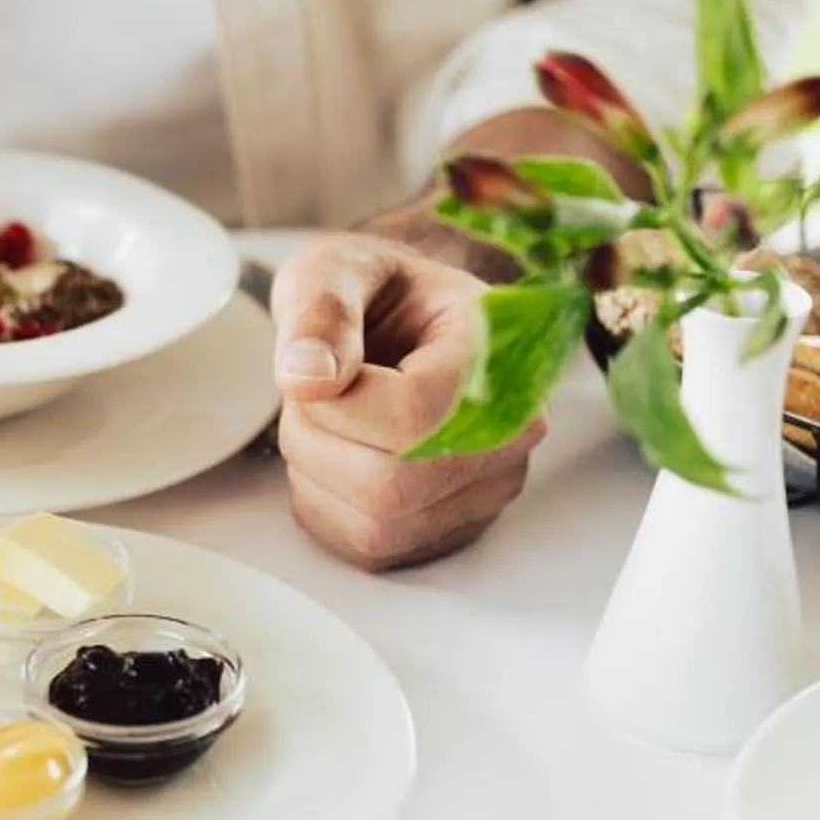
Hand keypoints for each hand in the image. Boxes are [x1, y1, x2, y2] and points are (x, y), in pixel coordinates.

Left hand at [270, 235, 543, 569]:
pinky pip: (371, 550)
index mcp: (499, 353)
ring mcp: (490, 487)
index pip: (411, 417)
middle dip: (316, 441)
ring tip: (329, 421)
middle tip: (314, 394)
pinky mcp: (456, 527)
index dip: (336, 404)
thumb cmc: (376, 293)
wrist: (404, 320)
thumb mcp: (336, 269)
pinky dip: (328, 509)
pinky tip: (335, 457)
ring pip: (377, 527)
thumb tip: (306, 378)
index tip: (320, 367)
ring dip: (317, 477)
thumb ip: (320, 311)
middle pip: (389, 486)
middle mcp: (513, 431)